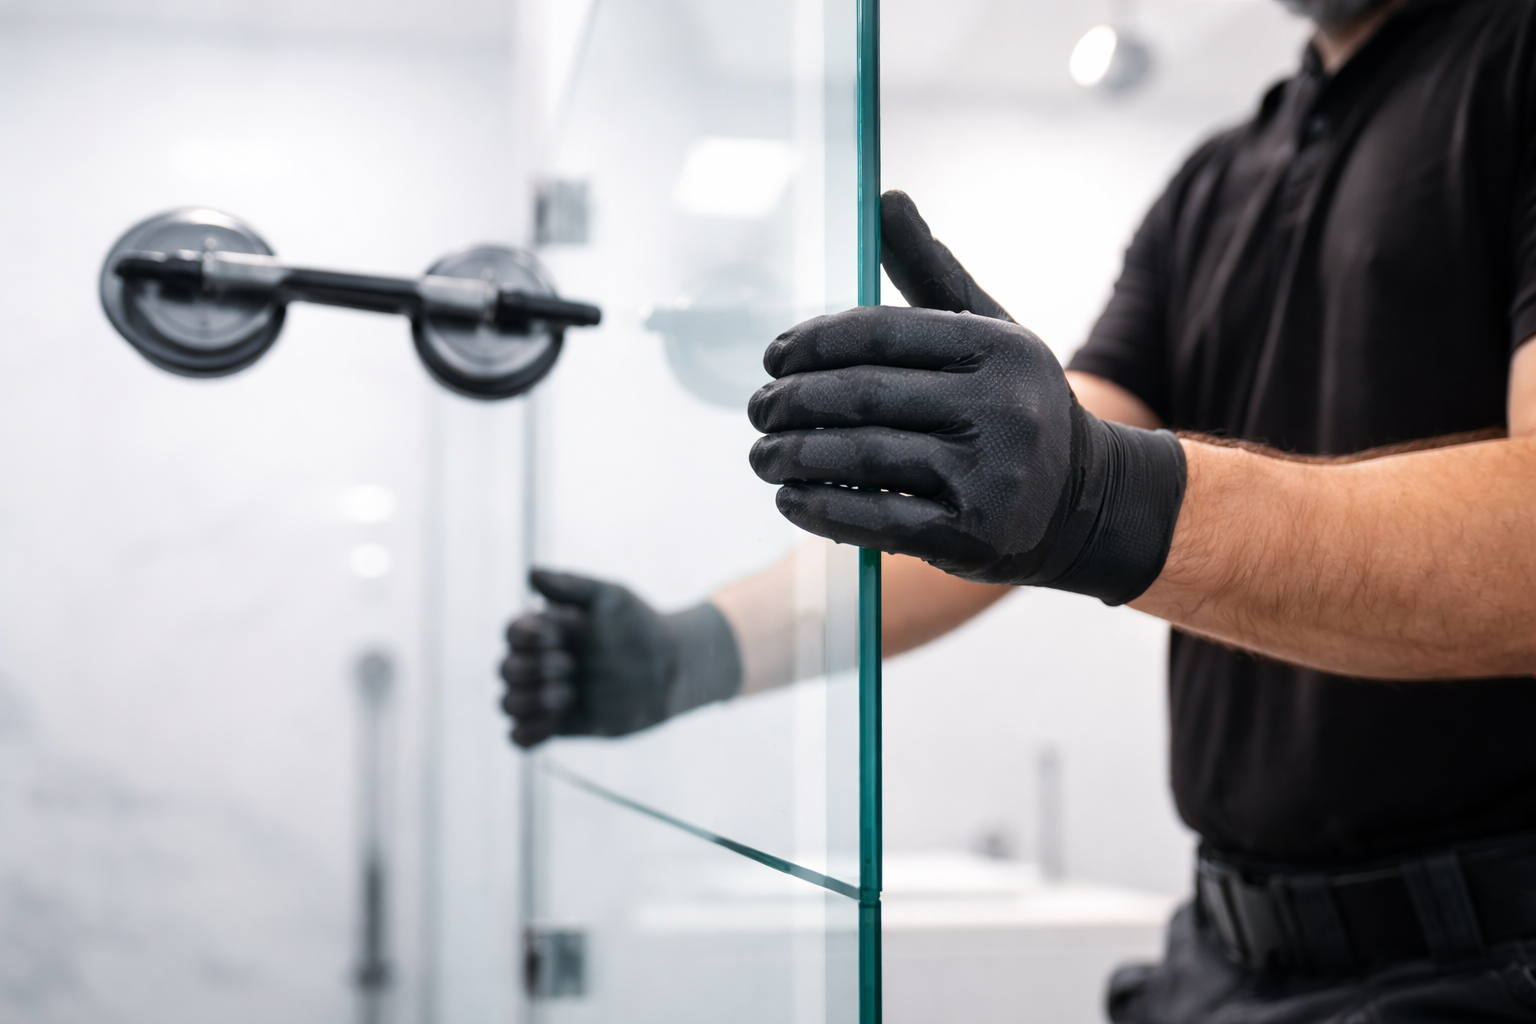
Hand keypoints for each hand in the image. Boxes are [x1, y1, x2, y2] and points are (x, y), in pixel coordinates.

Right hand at [500, 569, 741, 747]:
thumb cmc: (640, 626)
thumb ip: (570, 585)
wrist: (671, 669)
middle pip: (506, 669)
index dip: (526, 637)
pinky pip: (520, 738)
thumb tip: (530, 573)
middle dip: (533, 669)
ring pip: (508, 704)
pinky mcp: (560, 726)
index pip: (512, 632)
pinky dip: (524, 734)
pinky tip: (554, 721)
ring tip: (567, 694)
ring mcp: (549, 695)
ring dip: (531, 700)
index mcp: (547, 630)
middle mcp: (542, 662)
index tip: (558, 636)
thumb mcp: (610, 598)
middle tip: (572, 665)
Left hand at [746, 194, 1186, 604]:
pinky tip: (790, 498)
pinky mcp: (972, 535)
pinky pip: (874, 519)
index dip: (812, 344)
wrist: (1081, 502)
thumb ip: (931, 271)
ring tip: (762, 454)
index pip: (880, 335)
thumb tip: (885, 199)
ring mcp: (990, 476)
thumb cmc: (1013, 405)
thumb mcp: (988, 332)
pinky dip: (819, 508)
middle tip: (757, 410)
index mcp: (998, 349)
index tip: (773, 358)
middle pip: (863, 397)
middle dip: (792, 402)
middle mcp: (1002, 409)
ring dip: (793, 456)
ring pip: (861, 457)